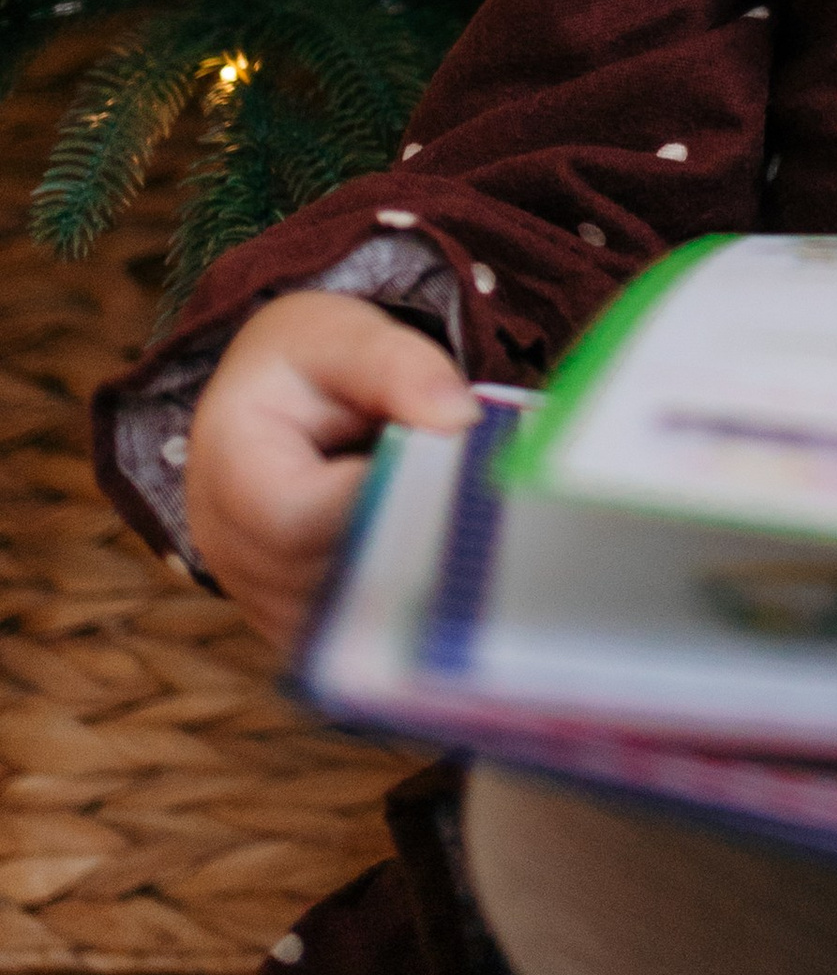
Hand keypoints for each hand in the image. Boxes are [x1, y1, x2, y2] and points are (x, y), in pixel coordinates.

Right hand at [187, 288, 477, 652]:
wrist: (273, 394)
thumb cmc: (308, 363)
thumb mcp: (346, 337)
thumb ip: (401, 367)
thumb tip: (459, 419)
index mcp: (227, 466)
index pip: (297, 519)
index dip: (377, 505)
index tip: (443, 473)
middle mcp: (225, 545)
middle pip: (321, 581)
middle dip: (404, 547)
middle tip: (472, 509)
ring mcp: (253, 593)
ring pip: (341, 622)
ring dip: (407, 583)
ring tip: (456, 529)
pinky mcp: (289, 620)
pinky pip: (348, 637)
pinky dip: (399, 608)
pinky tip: (438, 563)